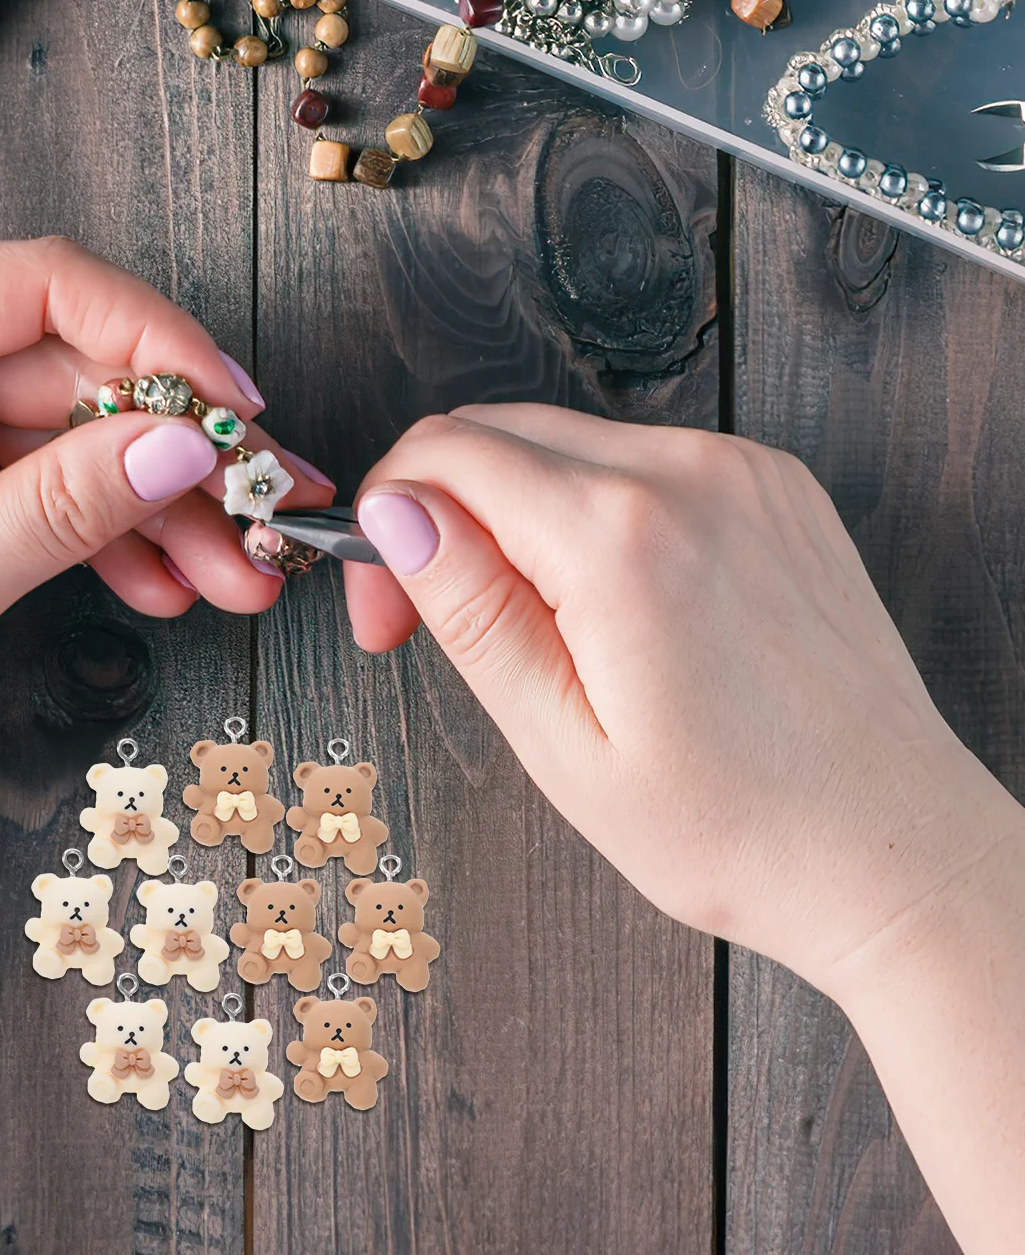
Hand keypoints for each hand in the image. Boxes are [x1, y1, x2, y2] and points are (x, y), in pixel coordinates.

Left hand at [0, 237, 329, 821]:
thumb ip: (64, 505)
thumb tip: (189, 445)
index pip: (40, 287)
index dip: (155, 336)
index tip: (234, 406)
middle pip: (72, 367)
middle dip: (174, 448)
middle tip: (263, 509)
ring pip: (70, 434)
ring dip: (155, 504)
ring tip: (235, 573)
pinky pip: (40, 484)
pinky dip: (103, 532)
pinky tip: (163, 584)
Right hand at [343, 405, 1020, 991]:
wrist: (896, 852)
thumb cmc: (736, 827)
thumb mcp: (562, 742)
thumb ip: (469, 606)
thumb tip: (395, 511)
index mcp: (622, 536)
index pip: (446, 450)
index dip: (387, 520)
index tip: (389, 605)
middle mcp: (688, 471)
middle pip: (499, 431)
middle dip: (440, 511)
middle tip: (433, 619)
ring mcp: (742, 470)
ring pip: (566, 442)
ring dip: (517, 511)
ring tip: (536, 628)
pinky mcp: (775, 485)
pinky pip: (641, 460)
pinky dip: (594, 511)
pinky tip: (611, 605)